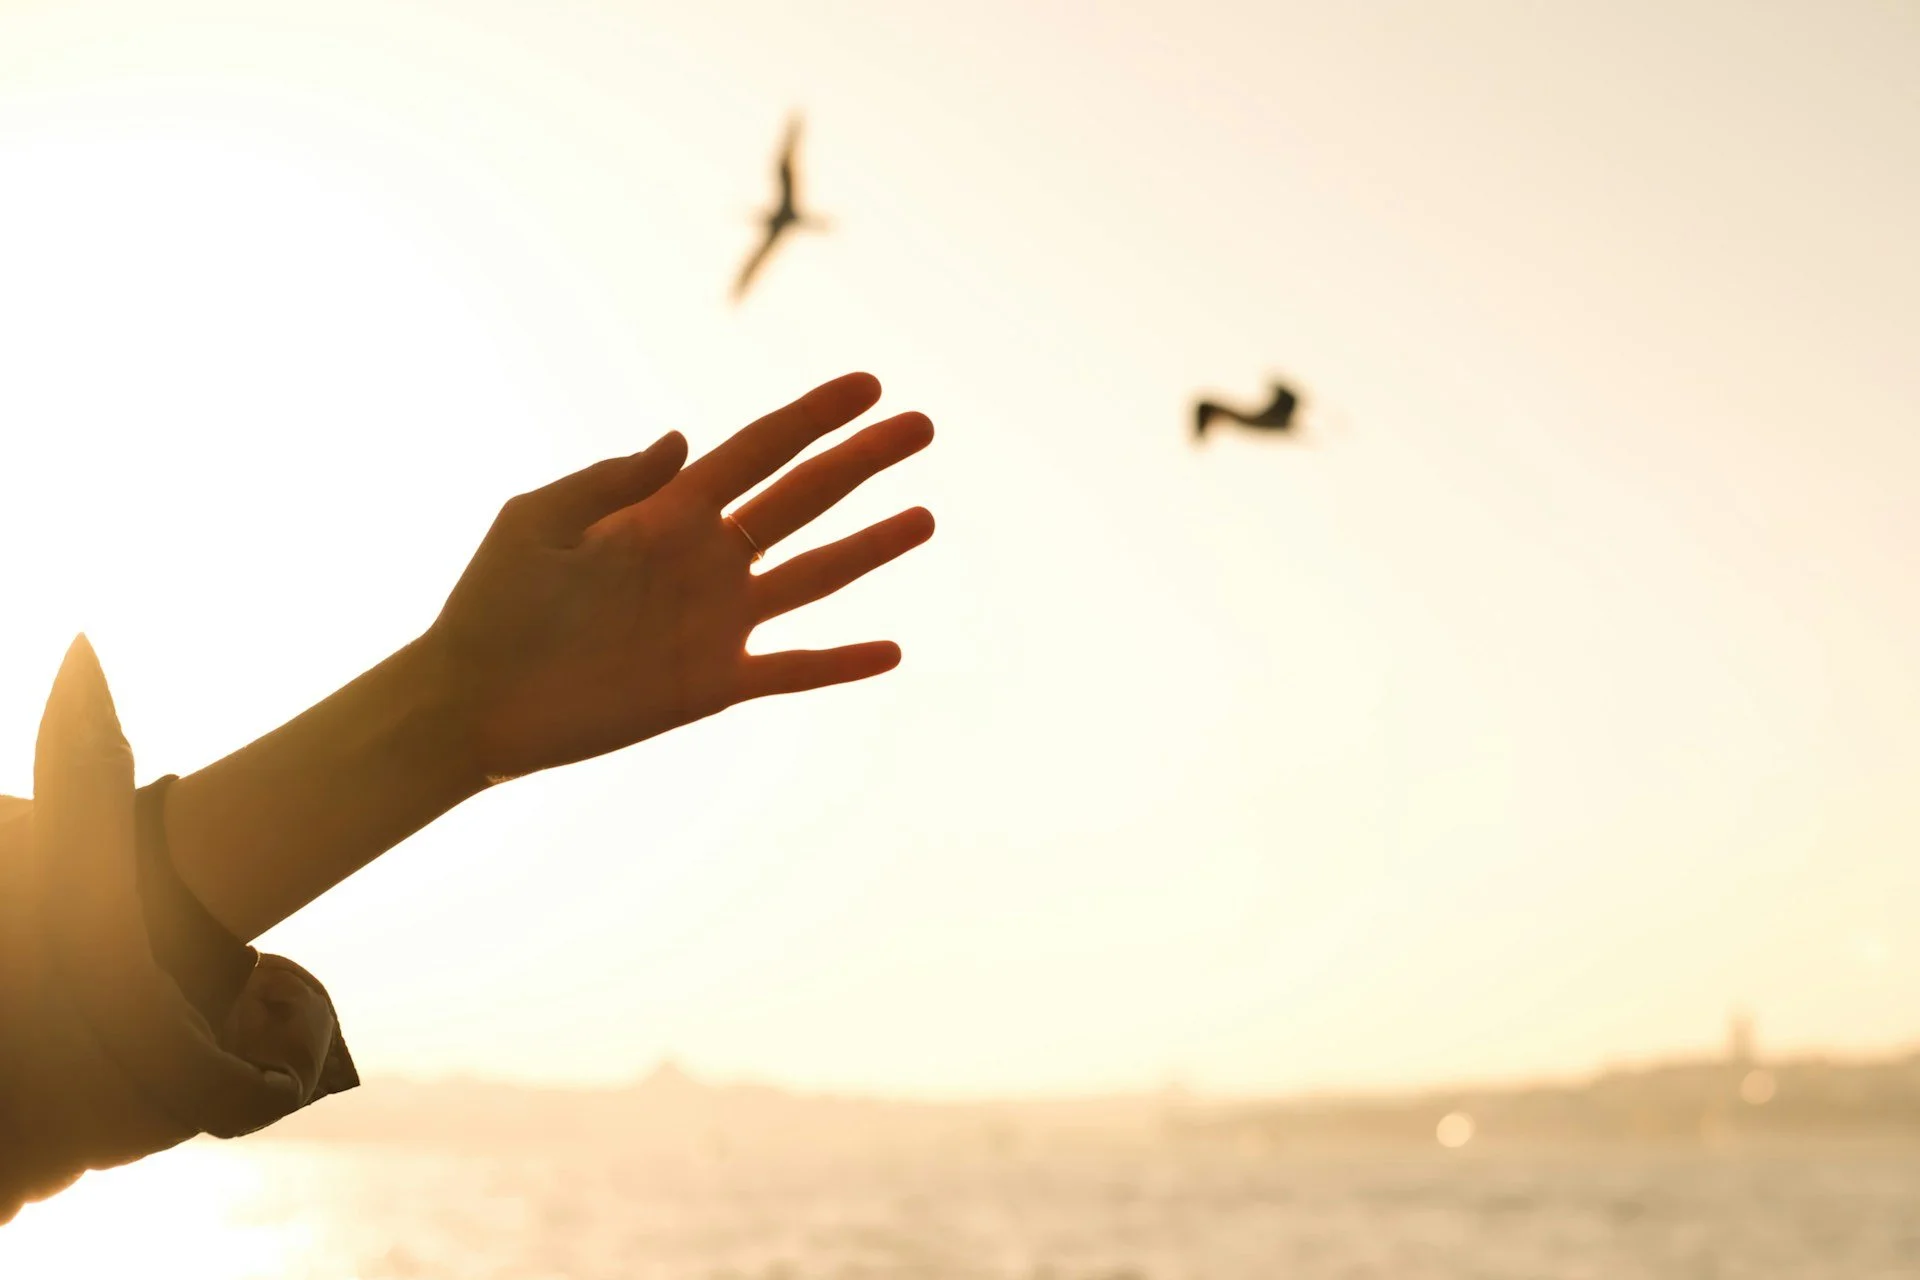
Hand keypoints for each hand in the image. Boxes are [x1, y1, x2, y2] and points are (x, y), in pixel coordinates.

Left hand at [423, 372, 934, 782]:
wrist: (472, 701)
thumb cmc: (491, 603)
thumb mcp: (537, 522)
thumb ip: (610, 481)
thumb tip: (682, 439)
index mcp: (665, 512)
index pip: (757, 451)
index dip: (814, 416)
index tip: (869, 386)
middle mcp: (703, 558)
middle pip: (802, 499)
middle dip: (862, 461)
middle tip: (923, 427)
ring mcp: (714, 621)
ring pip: (813, 575)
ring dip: (871, 547)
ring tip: (925, 517)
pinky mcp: (711, 683)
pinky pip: (792, 668)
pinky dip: (840, 662)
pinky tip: (890, 652)